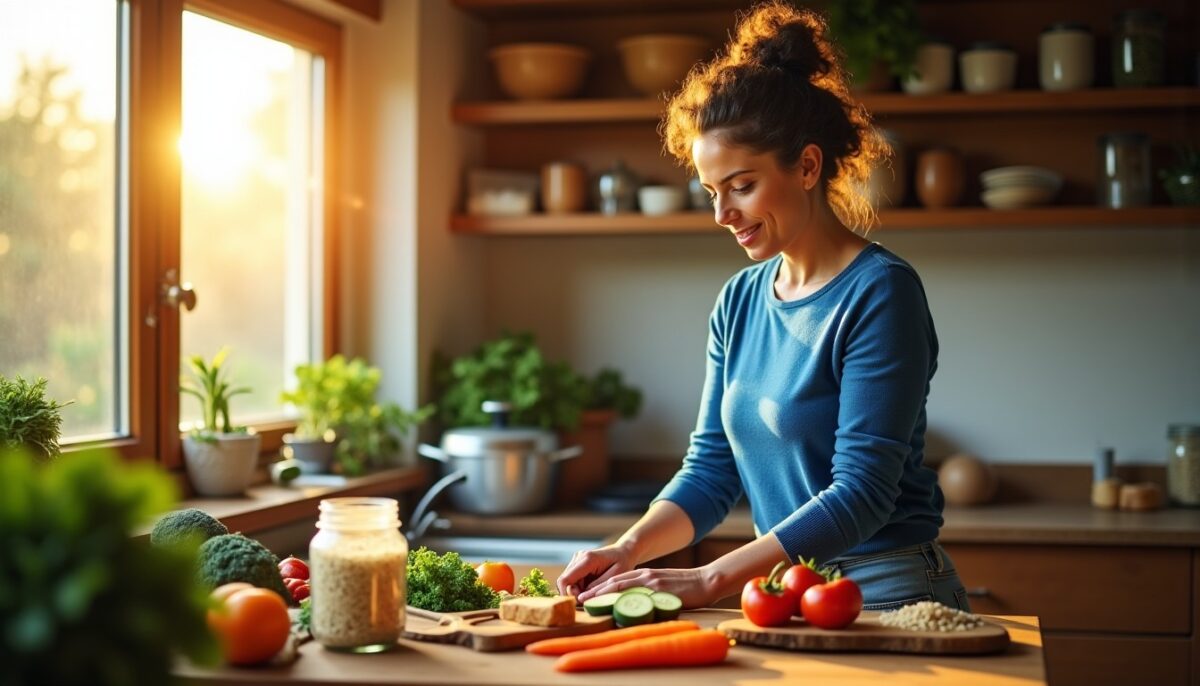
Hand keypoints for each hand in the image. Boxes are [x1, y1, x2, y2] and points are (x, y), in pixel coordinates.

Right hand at [557, 543, 636, 597]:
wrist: (624, 551)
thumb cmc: (623, 563)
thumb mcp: (615, 577)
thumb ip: (597, 587)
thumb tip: (581, 598)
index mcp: (587, 559)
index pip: (565, 579)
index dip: (568, 594)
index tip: (580, 602)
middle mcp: (579, 557)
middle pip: (565, 581)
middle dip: (573, 594)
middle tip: (589, 599)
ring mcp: (577, 559)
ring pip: (567, 581)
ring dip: (576, 590)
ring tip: (592, 593)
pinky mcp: (578, 562)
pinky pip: (572, 578)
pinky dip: (579, 587)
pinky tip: (590, 588)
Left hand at [576, 566, 718, 608]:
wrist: (706, 581)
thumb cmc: (687, 587)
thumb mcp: (664, 587)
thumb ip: (649, 592)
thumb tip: (636, 605)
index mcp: (645, 575)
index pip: (618, 581)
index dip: (601, 588)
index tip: (587, 596)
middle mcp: (645, 576)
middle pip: (615, 582)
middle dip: (596, 591)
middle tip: (580, 598)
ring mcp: (652, 582)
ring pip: (621, 586)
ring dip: (603, 594)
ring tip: (589, 601)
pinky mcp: (659, 588)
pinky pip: (637, 594)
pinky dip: (622, 599)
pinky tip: (611, 605)